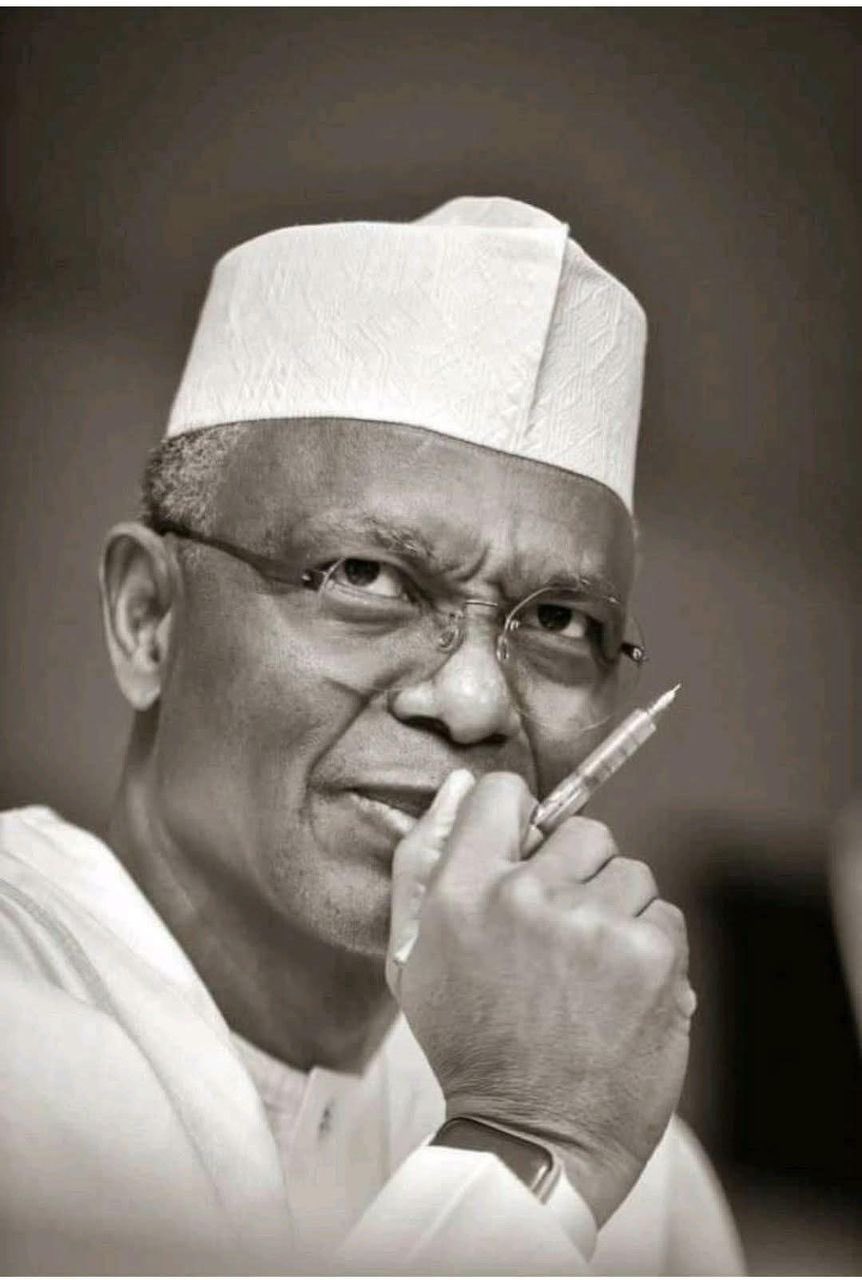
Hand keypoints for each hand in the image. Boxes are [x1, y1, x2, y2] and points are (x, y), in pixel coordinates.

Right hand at [387, 771, 694, 1225]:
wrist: (533, 1136)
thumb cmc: (470, 1042)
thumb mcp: (416, 956)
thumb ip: (423, 862)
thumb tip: (460, 784)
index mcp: (462, 892)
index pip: (502, 794)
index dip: (519, 816)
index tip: (527, 851)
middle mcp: (526, 896)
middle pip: (581, 830)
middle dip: (578, 874)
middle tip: (562, 936)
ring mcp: (594, 923)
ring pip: (629, 873)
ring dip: (617, 913)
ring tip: (591, 973)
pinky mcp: (651, 954)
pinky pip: (663, 914)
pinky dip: (650, 949)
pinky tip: (621, 994)